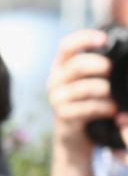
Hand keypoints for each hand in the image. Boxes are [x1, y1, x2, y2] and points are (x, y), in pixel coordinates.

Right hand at [48, 29, 121, 151]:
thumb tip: (120, 48)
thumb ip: (96, 66)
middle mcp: (55, 80)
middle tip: (114, 71)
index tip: (104, 39)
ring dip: (107, 91)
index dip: (84, 39)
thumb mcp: (89, 81)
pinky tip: (113, 110)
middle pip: (77, 65)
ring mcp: (57, 98)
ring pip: (86, 87)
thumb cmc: (89, 103)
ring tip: (117, 96)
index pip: (67, 46)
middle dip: (101, 66)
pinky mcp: (63, 116)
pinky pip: (89, 108)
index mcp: (61, 66)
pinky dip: (106, 108)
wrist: (75, 137)